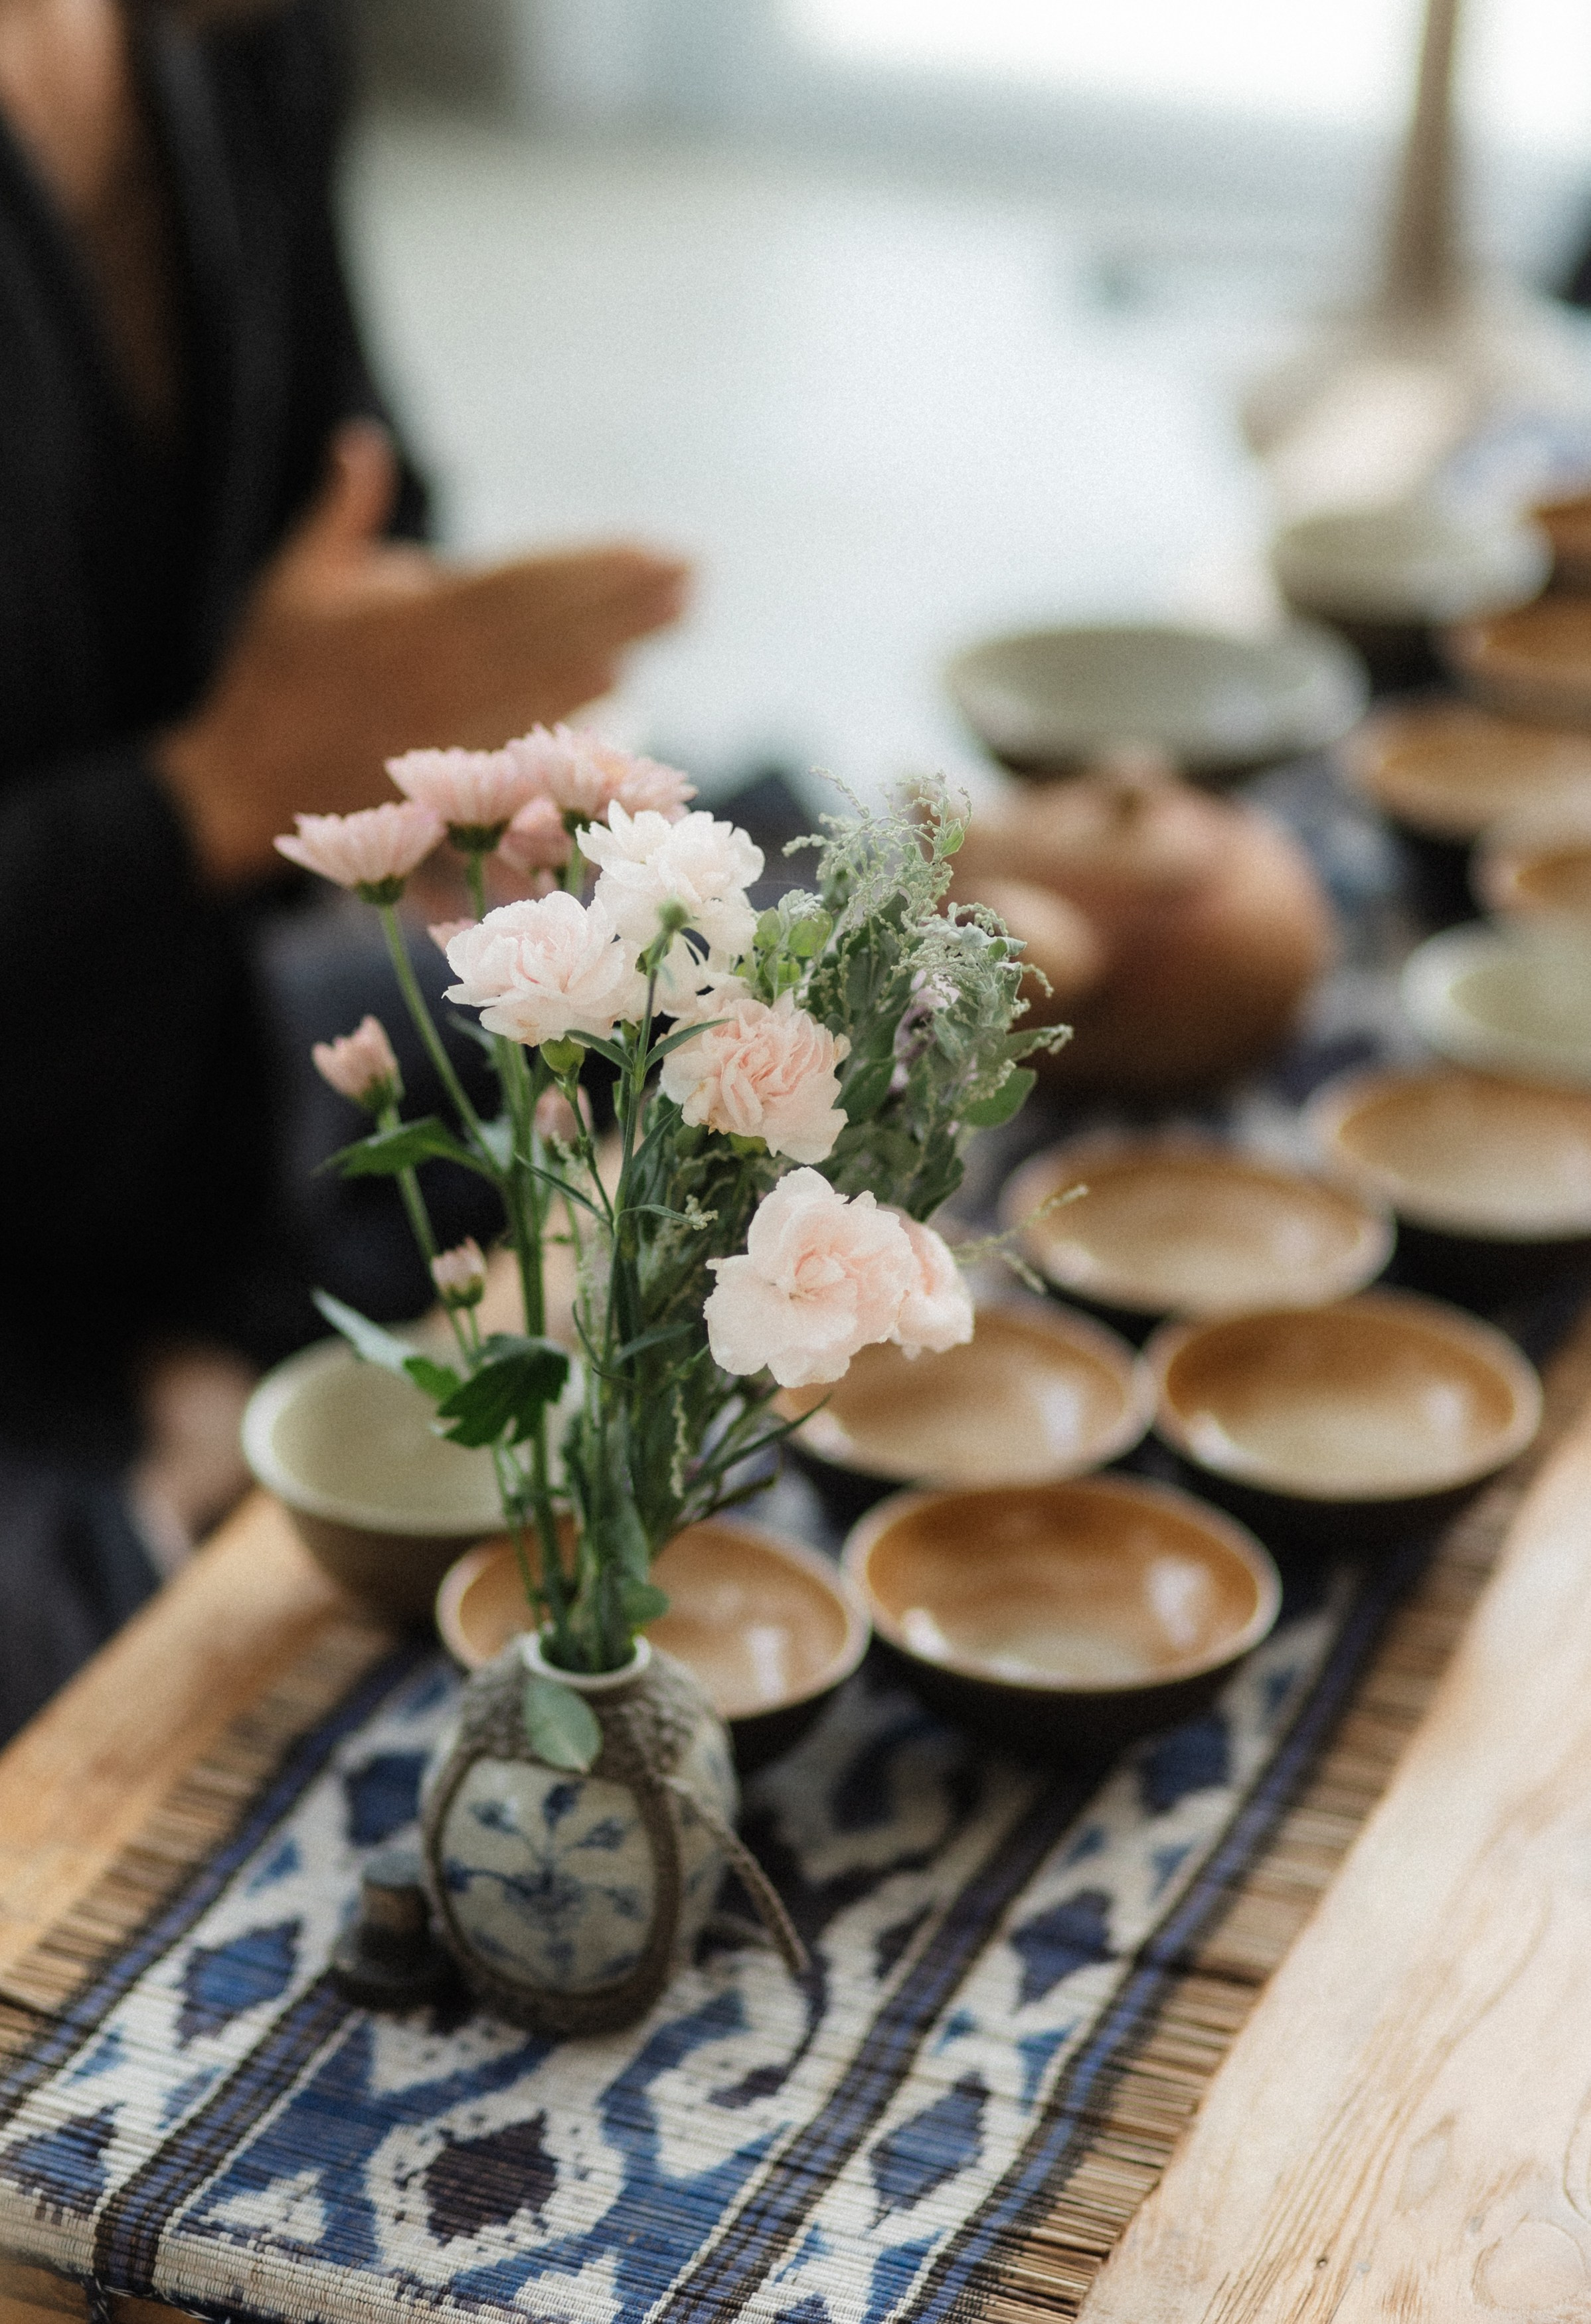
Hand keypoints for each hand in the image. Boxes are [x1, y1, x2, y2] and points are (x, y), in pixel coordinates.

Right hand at [156, 420, 690, 882]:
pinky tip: (620, 682)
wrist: (247, 781)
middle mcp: (442, 669)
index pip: (523, 581)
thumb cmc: (276, 673)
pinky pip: (528, 733)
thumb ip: (345, 511)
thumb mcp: (300, 579)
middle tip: (693, 573)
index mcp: (412, 615)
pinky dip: (577, 706)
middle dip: (628, 597)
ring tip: (679, 612)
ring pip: (555, 675)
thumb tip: (362, 441)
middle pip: (555, 625)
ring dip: (622, 640)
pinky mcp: (454, 771)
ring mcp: (454, 724)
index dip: (592, 564)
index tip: (648, 547)